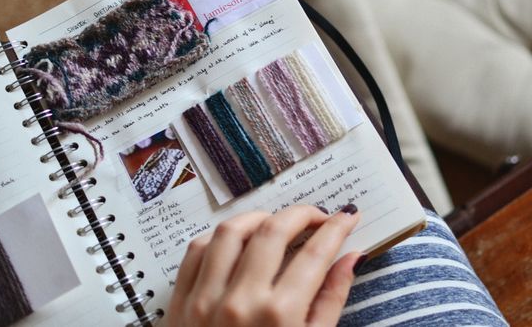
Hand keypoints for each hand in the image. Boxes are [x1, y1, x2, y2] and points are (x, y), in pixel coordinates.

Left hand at [168, 204, 361, 325]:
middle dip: (301, 214)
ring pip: (231, 231)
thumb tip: (351, 257)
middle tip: (316, 215)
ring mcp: (204, 300)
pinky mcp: (180, 302)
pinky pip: (197, 250)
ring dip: (258, 218)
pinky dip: (220, 237)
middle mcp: (240, 302)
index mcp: (279, 318)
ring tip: (276, 222)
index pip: (315, 254)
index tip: (345, 218)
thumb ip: (331, 300)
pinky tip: (237, 240)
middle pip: (274, 231)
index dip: (335, 228)